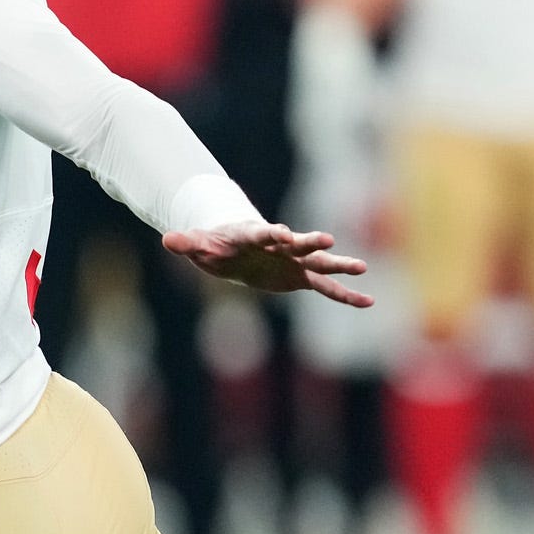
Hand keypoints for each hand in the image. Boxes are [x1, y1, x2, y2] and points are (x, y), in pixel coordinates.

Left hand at [164, 219, 373, 306]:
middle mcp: (279, 246)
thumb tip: (167, 239)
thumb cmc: (215, 245)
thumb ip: (187, 243)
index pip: (262, 233)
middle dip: (309, 242)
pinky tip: (367, 301)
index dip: (271, 233)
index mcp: (254, 235)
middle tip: (328, 240)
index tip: (282, 233)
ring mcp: (293, 261)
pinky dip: (345, 295)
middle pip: (296, 243)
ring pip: (317, 263)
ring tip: (362, 266)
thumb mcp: (199, 245)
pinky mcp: (299, 278)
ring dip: (338, 265)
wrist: (234, 250)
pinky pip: (325, 288)